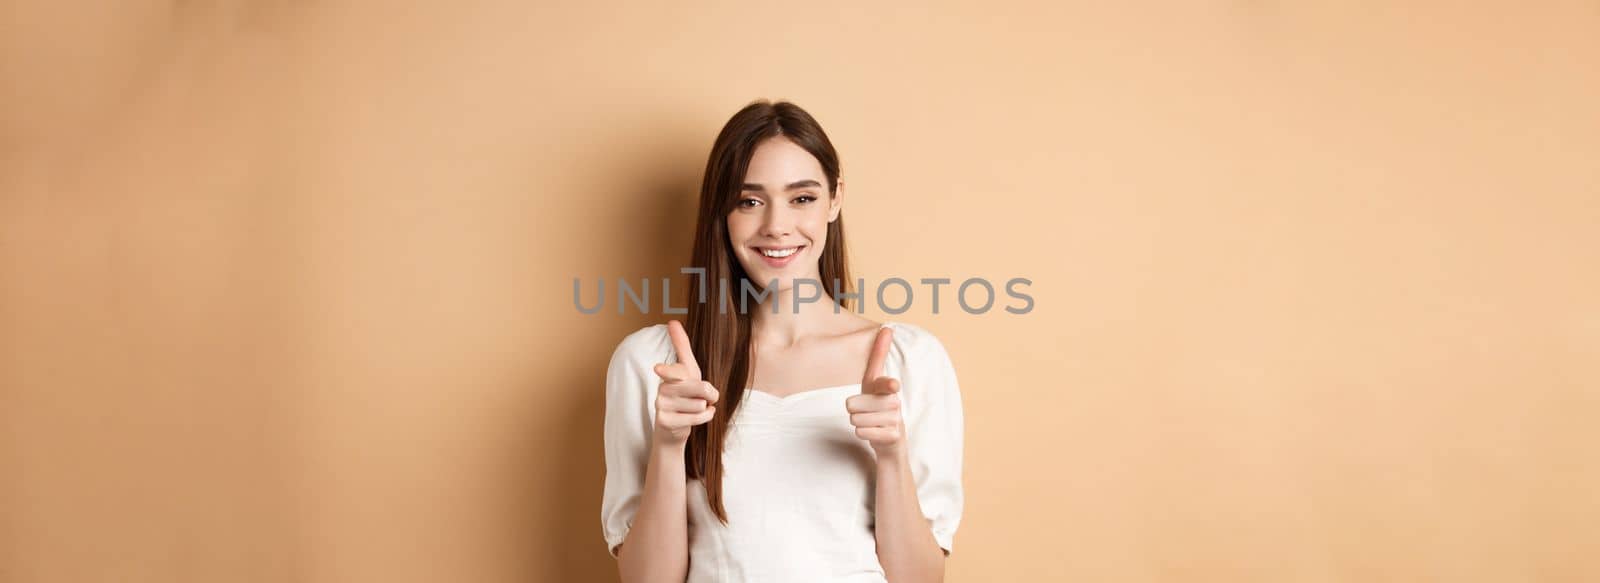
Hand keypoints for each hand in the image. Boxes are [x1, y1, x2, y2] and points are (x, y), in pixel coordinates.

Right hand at [651, 320, 719, 447]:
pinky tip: (697, 417)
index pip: (677, 370)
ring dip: (704, 408)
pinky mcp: (665, 421)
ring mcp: (661, 406)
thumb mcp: (688, 370)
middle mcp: (662, 388)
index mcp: (668, 374)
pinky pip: (698, 417)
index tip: (659, 369)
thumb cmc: (684, 396)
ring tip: (692, 409)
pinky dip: (705, 417)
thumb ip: (681, 346)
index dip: (673, 371)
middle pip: (700, 388)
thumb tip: (672, 321)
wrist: (673, 429)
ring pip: (701, 404)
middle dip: (709, 394)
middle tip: (704, 398)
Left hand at [846, 327, 904, 457]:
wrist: (890, 441)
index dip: (887, 384)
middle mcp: (894, 402)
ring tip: (871, 423)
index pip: (882, 381)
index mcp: (886, 387)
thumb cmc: (877, 407)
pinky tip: (874, 433)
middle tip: (866, 413)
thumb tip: (888, 327)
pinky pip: (862, 432)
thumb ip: (878, 356)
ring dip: (858, 423)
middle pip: (852, 405)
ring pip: (856, 420)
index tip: (893, 385)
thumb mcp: (873, 382)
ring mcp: (896, 420)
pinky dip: (863, 434)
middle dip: (853, 411)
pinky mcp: (893, 436)